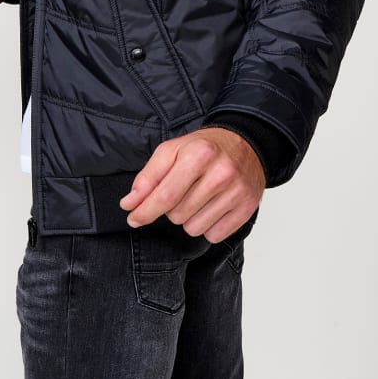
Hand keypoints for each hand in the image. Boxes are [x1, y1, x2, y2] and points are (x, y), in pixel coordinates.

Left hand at [119, 128, 264, 242]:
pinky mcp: (247, 208)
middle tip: (182, 191)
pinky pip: (214, 236)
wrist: (246, 142)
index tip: (133, 218)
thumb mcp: (172, 150)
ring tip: (198, 197)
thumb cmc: (204, 148)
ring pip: (194, 229)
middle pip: (178, 215)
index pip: (166, 196)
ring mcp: (236, 192)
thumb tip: (129, 204)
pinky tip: (212, 207)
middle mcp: (220, 173)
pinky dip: (207, 226)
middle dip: (171, 208)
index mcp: (199, 154)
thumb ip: (148, 177)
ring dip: (189, 218)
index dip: (145, 211)